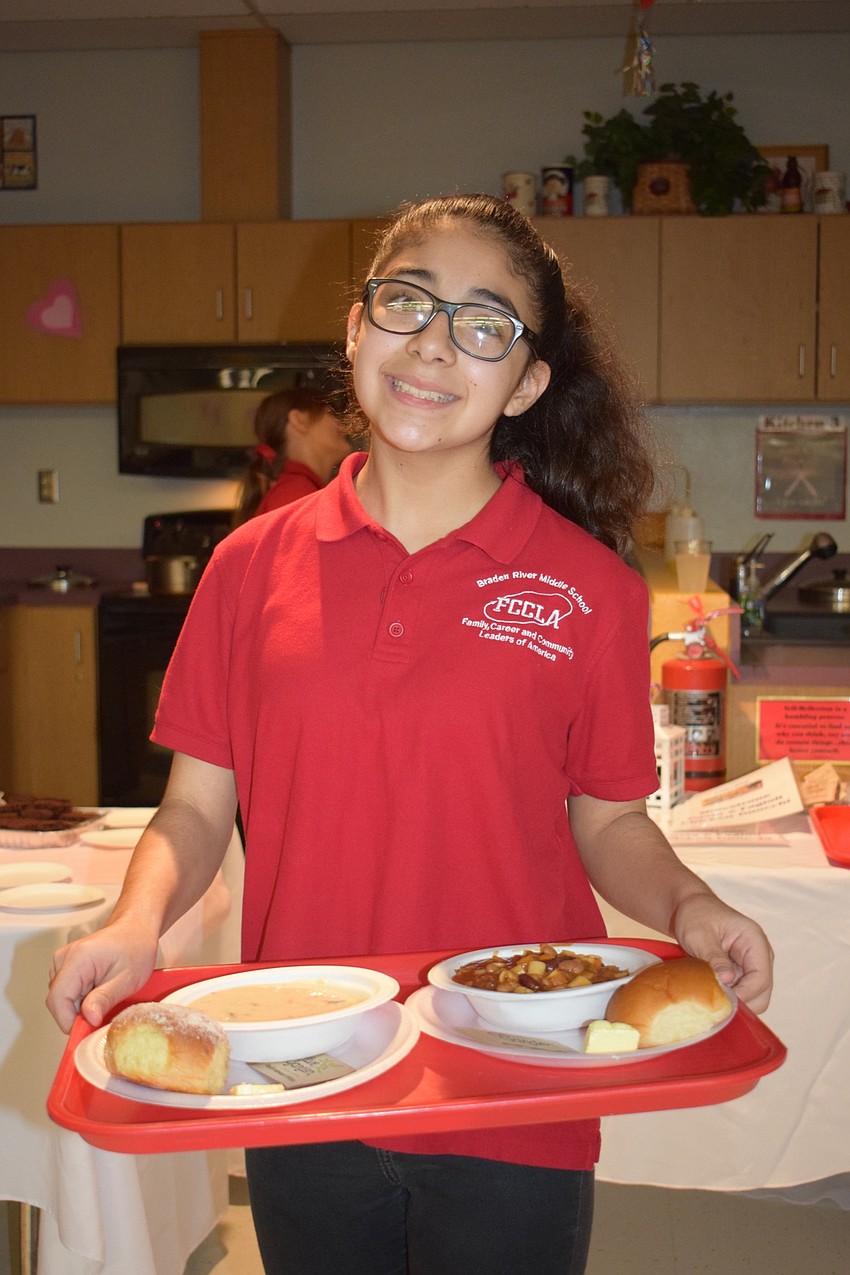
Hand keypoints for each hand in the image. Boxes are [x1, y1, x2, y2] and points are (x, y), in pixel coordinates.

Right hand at [46, 921, 158, 1032]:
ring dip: (80, 1006)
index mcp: (77, 958)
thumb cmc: (135, 947)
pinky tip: (99, 990)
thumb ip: (105, 998)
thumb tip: (88, 1019)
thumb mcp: (127, 978)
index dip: (69, 1020)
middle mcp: (64, 958)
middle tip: (103, 1013)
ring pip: (62, 998)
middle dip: (78, 1014)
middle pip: (58, 1001)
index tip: (88, 1029)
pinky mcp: (66, 966)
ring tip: (105, 995)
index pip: (57, 999)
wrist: (136, 928)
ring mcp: (63, 961)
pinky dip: (81, 998)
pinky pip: (67, 992)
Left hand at [670, 893, 773, 1013]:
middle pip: (762, 993)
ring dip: (735, 1003)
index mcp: (755, 941)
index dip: (744, 994)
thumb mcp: (700, 935)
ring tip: (712, 1001)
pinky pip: (742, 994)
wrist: (690, 907)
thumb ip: (714, 957)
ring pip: (753, 997)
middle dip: (742, 1003)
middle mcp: (759, 955)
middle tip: (716, 1006)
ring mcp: (752, 965)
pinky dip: (729, 999)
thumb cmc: (696, 915)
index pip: (760, 978)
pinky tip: (712, 998)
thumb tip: (727, 981)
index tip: (722, 1002)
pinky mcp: (741, 973)